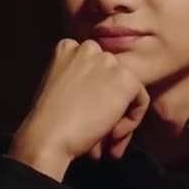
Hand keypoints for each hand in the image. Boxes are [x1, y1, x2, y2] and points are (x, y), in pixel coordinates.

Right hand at [8, 39, 149, 181]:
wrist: (48, 134)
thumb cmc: (48, 120)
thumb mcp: (58, 86)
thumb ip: (79, 80)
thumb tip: (102, 93)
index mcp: (67, 47)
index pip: (95, 68)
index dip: (95, 94)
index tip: (88, 115)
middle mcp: (90, 48)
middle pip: (113, 77)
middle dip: (110, 106)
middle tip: (103, 134)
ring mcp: (108, 62)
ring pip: (128, 90)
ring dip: (121, 117)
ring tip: (108, 141)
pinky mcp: (125, 79)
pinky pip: (141, 100)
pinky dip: (131, 122)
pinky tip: (112, 135)